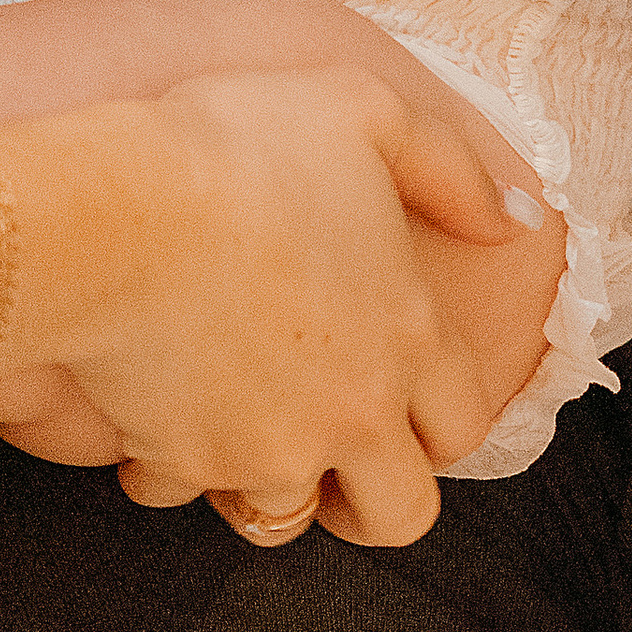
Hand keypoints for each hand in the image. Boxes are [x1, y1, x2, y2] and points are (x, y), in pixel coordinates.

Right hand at [52, 68, 518, 542]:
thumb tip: (512, 218)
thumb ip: (450, 169)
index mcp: (407, 338)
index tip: (407, 407)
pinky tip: (149, 406)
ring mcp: (268, 449)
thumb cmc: (242, 147)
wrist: (119, 212)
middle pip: (399, 514)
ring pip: (286, 518)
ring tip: (238, 428)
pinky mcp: (185, 462)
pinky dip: (164, 463)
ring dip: (267, 484)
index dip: (442, 422)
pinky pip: (178, 490)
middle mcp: (352, 412)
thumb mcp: (367, 113)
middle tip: (340, 465)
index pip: (464, 425)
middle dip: (375, 500)